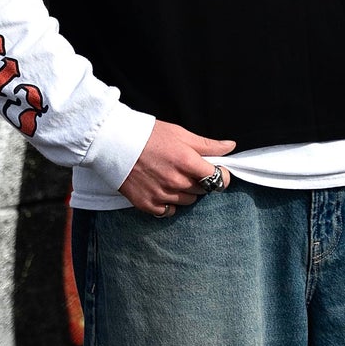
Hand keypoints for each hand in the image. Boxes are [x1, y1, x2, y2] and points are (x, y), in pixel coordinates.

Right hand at [120, 121, 234, 215]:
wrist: (114, 143)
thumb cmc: (148, 135)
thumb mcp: (180, 133)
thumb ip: (207, 144)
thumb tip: (230, 146)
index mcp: (187, 163)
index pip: (218, 179)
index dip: (221, 175)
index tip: (216, 171)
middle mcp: (177, 182)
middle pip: (202, 190)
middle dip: (199, 181)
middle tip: (186, 169)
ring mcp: (162, 195)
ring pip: (187, 202)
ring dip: (185, 192)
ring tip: (171, 177)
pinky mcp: (147, 204)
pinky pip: (168, 212)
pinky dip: (168, 204)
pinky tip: (161, 190)